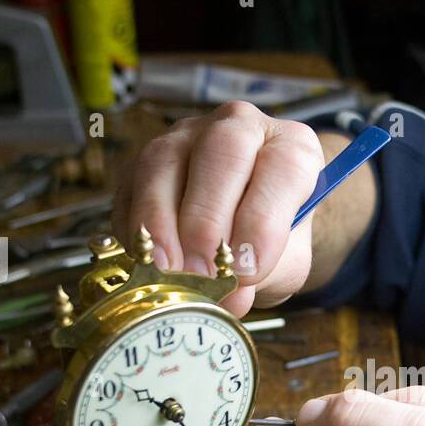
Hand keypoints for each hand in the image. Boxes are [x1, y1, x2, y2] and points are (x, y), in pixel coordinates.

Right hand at [112, 100, 324, 316]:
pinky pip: (131, 184)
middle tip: (201, 271)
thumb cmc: (270, 240)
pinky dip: (135, 226)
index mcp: (293, 147)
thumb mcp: (284, 264)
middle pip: (222, 150)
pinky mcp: (146, 159)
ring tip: (167, 269)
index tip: (245, 271)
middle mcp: (241, 127)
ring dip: (162, 220)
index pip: (284, 167)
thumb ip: (266, 276)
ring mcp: (188, 136)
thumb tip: (231, 298)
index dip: (262, 222)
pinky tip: (145, 259)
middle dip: (207, 218)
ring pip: (165, 160)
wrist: (245, 232)